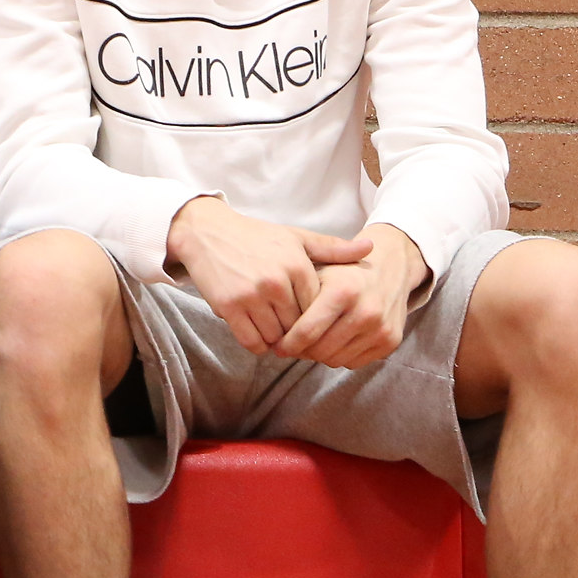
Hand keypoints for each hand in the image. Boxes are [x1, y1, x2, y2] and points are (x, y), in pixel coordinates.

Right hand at [165, 195, 370, 355]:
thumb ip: (333, 248)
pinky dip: (258, 344)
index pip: (318, 309)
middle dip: (298, 334)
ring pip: (276, 337)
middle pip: (299, 326)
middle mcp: (276, 282)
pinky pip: (252, 341)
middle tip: (295, 336)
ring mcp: (251, 295)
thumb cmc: (255, 236)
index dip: (317, 320)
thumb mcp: (296, 237)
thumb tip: (370, 248)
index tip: (313, 324)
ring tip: (277, 334)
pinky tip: (258, 334)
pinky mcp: (229, 307)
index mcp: (297, 266)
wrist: (207, 232)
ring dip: (278, 341)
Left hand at [275, 223, 426, 368]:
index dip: (287, 344)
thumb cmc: (344, 270)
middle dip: (301, 352)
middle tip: (290, 347)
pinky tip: (332, 342)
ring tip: (310, 343)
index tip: (277, 346)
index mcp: (343, 291)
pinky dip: (339, 356)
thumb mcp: (318, 270)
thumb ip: (296, 295)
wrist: (392, 267)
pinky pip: (354, 362)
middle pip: (321, 351)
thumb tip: (270, 328)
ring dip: (319, 355)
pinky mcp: (391, 341)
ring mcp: (381, 328)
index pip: (307, 332)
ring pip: (336, 359)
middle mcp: (366, 311)